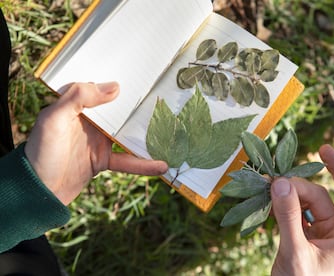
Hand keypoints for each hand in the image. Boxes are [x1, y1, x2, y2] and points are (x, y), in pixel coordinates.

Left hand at [25, 82, 167, 204]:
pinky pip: (127, 160)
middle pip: (121, 112)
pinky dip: (144, 164)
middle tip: (168, 101)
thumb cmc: (42, 152)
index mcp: (77, 106)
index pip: (102, 89)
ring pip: (128, 135)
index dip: (122, 83)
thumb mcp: (54, 119)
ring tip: (172, 133)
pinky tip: (162, 165)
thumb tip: (115, 87)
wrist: (39, 192)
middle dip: (141, 107)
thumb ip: (78, 98)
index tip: (145, 78)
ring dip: (148, 136)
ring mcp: (99, 141)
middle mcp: (90, 121)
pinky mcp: (104, 161)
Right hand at [270, 144, 333, 275]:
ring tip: (267, 192)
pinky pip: (294, 213)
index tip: (324, 149)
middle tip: (271, 185)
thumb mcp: (295, 251)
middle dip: (295, 188)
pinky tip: (269, 205)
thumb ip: (288, 217)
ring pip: (303, 202)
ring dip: (286, 196)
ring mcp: (319, 232)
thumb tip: (280, 183)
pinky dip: (281, 207)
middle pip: (317, 196)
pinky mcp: (304, 235)